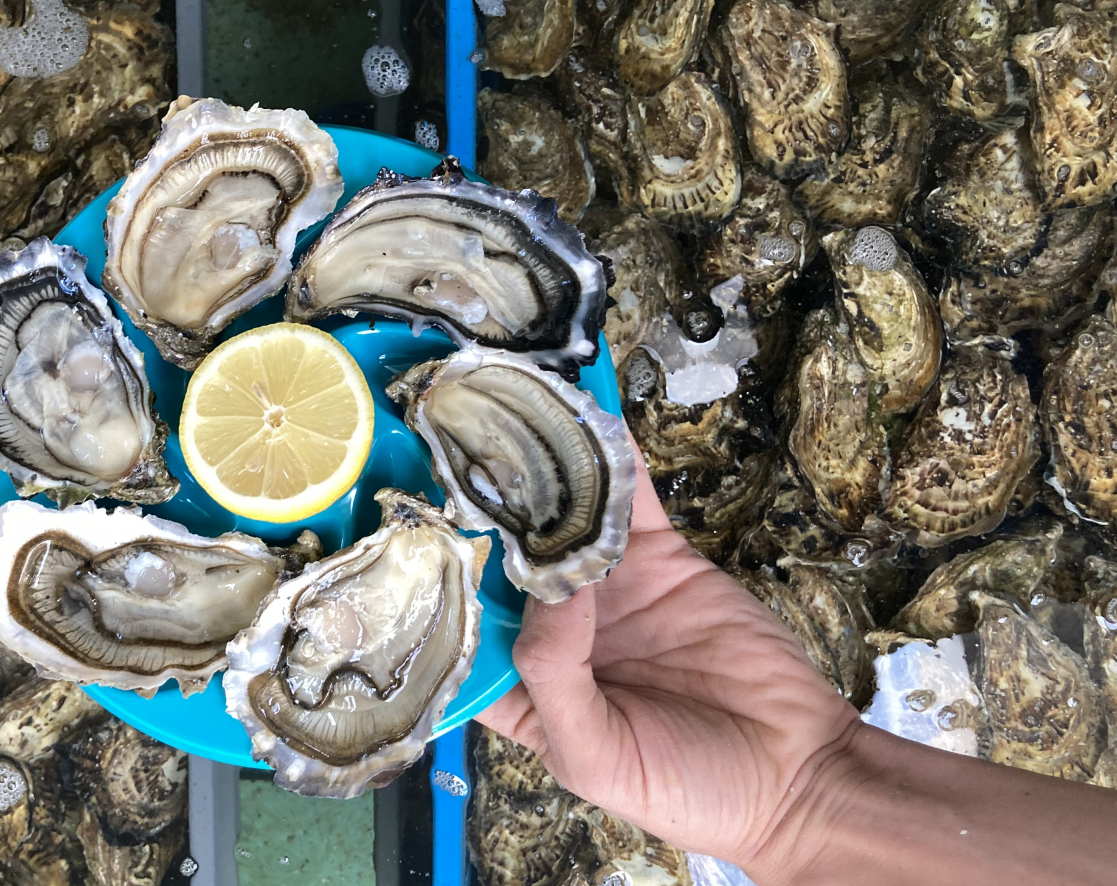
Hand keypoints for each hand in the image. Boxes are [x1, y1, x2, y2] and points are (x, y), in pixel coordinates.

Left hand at [476, 447, 859, 878]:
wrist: (799, 775)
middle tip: (451, 458)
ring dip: (540, 479)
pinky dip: (612, 464)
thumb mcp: (597, 755)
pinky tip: (590, 422)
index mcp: (524, 688)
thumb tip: (545, 588)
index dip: (440, 590)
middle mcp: (556, 631)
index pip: (463, 630)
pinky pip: (631, 506)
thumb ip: (555, 674)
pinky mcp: (662, 562)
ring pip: (562, 524)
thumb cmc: (688, 789)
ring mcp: (608, 591)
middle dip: (480, 517)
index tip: (412, 541)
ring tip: (509, 425)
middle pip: (505, 564)